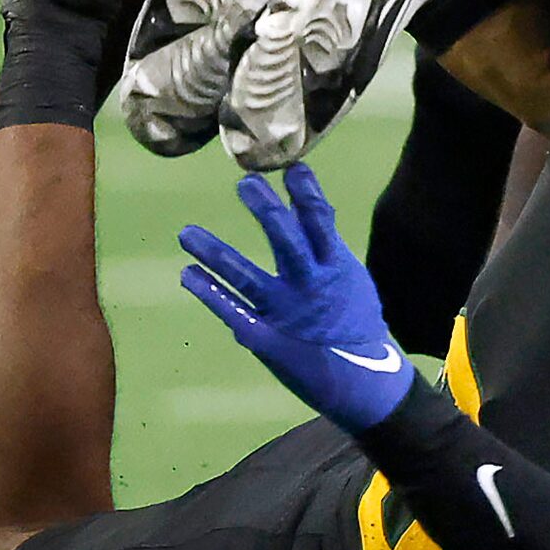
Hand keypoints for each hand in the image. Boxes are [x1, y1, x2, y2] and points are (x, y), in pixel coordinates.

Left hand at [179, 164, 412, 433]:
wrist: (364, 380)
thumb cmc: (355, 320)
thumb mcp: (350, 276)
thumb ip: (327, 242)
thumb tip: (312, 200)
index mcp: (336, 267)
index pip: (321, 221)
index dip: (307, 193)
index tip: (292, 168)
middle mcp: (310, 286)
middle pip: (286, 240)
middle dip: (266, 210)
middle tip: (245, 184)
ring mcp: (285, 313)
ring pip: (246, 276)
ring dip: (214, 253)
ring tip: (186, 233)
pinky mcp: (266, 338)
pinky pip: (232, 311)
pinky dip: (209, 293)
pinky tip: (188, 274)